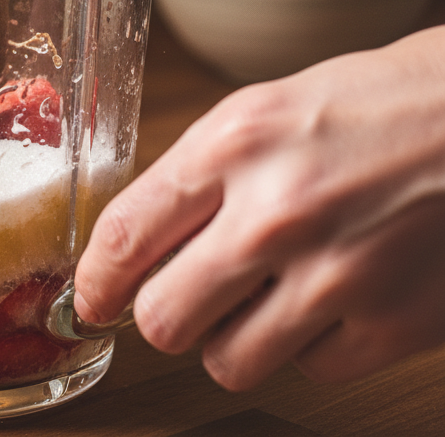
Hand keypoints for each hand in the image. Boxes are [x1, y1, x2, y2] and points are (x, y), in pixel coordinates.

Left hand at [74, 24, 444, 389]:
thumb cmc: (360, 108)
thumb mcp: (256, 114)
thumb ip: (193, 180)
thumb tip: (134, 249)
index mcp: (232, 147)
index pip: (126, 235)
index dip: (94, 281)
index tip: (89, 300)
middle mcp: (276, 214)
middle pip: (163, 319)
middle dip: (160, 315)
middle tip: (180, 296)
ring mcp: (336, 276)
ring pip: (227, 362)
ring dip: (230, 337)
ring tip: (259, 294)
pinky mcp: (392, 325)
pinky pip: (307, 371)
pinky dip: (304, 344)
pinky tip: (324, 296)